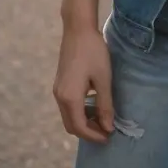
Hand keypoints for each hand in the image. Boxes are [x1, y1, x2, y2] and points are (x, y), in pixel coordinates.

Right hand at [53, 22, 114, 143]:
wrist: (78, 29)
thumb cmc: (93, 52)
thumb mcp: (103, 79)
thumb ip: (105, 105)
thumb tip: (108, 127)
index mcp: (70, 98)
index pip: (80, 127)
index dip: (94, 136)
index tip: (109, 137)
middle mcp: (59, 97)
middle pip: (71, 125)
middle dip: (88, 132)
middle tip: (106, 131)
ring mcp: (57, 90)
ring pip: (69, 116)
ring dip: (84, 122)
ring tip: (102, 119)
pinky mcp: (60, 84)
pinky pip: (67, 106)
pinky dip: (79, 112)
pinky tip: (94, 105)